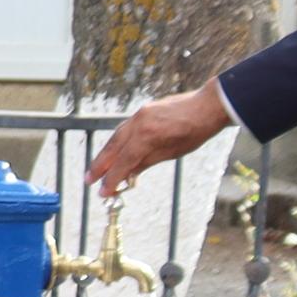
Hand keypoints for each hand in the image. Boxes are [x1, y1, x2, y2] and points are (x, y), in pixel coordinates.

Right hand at [86, 83, 233, 198]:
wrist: (208, 105)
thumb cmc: (195, 131)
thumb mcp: (172, 153)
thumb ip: (146, 162)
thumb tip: (127, 175)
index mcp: (147, 137)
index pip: (123, 162)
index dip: (112, 178)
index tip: (103, 192)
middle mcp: (138, 124)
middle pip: (112, 149)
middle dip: (99, 166)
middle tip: (89, 180)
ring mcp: (138, 115)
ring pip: (115, 138)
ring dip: (104, 154)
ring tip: (97, 168)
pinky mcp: (142, 111)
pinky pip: (124, 129)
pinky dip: (116, 142)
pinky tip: (113, 151)